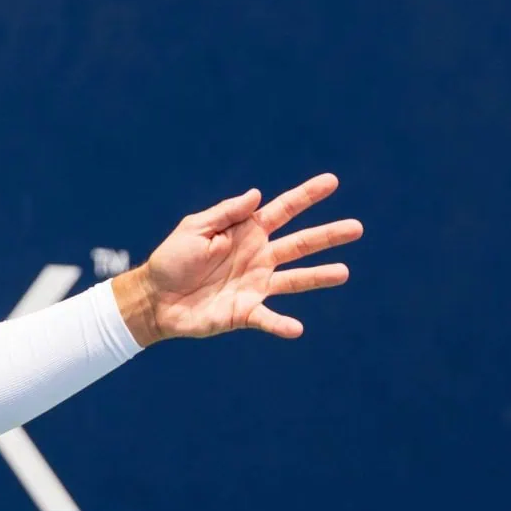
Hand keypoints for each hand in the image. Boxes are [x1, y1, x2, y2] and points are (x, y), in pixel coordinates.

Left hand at [112, 173, 359, 343]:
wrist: (154, 299)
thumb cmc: (171, 260)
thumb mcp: (194, 228)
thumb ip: (225, 213)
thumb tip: (257, 194)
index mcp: (247, 232)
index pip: (283, 210)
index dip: (307, 196)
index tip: (332, 181)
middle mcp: (259, 257)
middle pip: (300, 244)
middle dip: (328, 236)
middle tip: (357, 228)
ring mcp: (255, 285)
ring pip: (295, 280)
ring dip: (319, 276)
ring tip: (344, 273)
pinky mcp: (244, 313)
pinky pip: (267, 319)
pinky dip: (282, 325)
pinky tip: (297, 329)